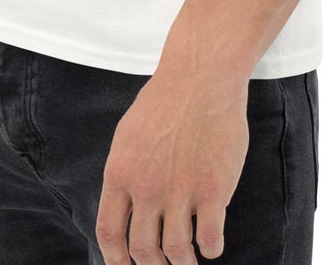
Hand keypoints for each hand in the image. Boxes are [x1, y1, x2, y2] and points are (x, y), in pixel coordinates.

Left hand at [95, 64, 249, 262]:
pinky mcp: (213, 190)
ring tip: (188, 257)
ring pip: (177, 251)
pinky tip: (211, 243)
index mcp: (120, 172)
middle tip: (163, 263)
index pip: (109, 233)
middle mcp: (146, 187)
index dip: (115, 261)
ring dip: (183, 261)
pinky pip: (209, 239)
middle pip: (143, 250)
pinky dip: (210, 249)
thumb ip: (125, 173)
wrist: (201, 76)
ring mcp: (180, 190)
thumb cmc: (165, 101)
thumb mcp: (128, 135)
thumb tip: (125, 207)